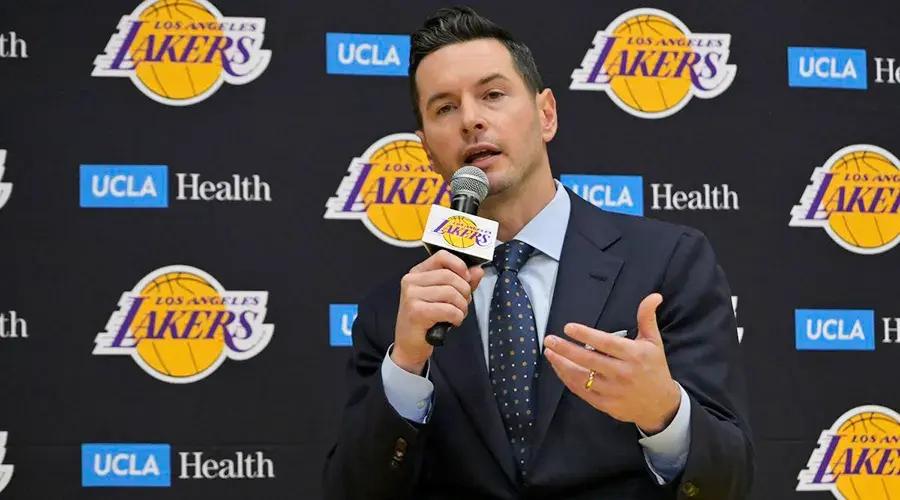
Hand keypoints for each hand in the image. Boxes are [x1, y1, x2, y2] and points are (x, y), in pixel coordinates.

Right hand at [392, 250, 484, 374]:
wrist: (410, 345)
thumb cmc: (427, 319)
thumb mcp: (446, 297)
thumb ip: (462, 282)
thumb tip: (478, 270)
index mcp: (418, 273)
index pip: (441, 256)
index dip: (459, 265)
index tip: (467, 278)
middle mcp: (411, 280)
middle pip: (449, 276)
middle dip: (464, 291)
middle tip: (464, 303)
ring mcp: (411, 295)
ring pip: (450, 292)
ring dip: (462, 306)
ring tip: (458, 314)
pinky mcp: (416, 311)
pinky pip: (448, 309)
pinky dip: (457, 317)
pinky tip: (453, 322)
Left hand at [543, 293, 680, 433]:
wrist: (661, 405)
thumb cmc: (654, 368)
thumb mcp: (653, 342)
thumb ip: (647, 318)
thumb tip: (654, 296)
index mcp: (634, 355)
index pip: (605, 343)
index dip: (585, 334)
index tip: (568, 327)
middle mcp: (622, 373)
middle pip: (588, 360)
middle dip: (566, 349)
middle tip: (549, 340)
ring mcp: (613, 390)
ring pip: (582, 377)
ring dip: (562, 365)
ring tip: (549, 352)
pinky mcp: (606, 404)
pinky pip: (582, 391)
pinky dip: (568, 380)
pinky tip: (559, 369)